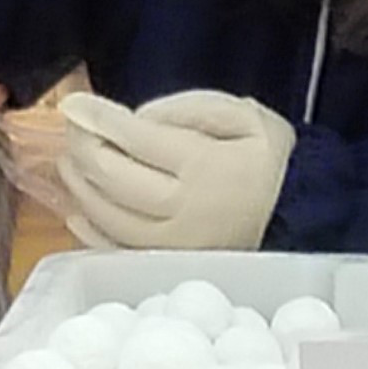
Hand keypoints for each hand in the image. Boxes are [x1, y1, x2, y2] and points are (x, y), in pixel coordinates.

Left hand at [61, 89, 295, 250]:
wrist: (297, 214)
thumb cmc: (265, 158)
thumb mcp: (241, 114)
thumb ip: (188, 109)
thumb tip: (135, 118)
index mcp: (203, 167)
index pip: (136, 139)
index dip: (98, 118)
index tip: (73, 103)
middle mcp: (183, 210)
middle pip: (114, 178)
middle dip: (84, 148)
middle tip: (74, 127)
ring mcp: (171, 245)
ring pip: (108, 216)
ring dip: (80, 186)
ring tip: (70, 160)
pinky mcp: (165, 265)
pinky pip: (116, 250)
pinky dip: (89, 230)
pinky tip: (78, 209)